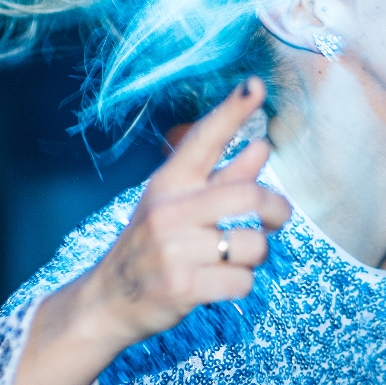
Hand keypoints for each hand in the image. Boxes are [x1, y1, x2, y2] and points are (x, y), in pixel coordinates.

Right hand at [10, 79, 290, 384]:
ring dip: (256, 255)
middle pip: (248, 198)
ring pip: (251, 245)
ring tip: (236, 257)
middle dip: (275, 210)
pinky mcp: (182, 287)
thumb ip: (223, 177)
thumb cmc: (153, 246)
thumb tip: (262, 146)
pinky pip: (241, 281)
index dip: (232, 111)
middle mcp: (169, 210)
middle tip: (277, 219)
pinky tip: (221, 283)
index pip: (204, 139)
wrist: (109, 300)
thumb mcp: (178, 205)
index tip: (256, 85)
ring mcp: (174, 250)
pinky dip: (241, 284)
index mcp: (169, 182)